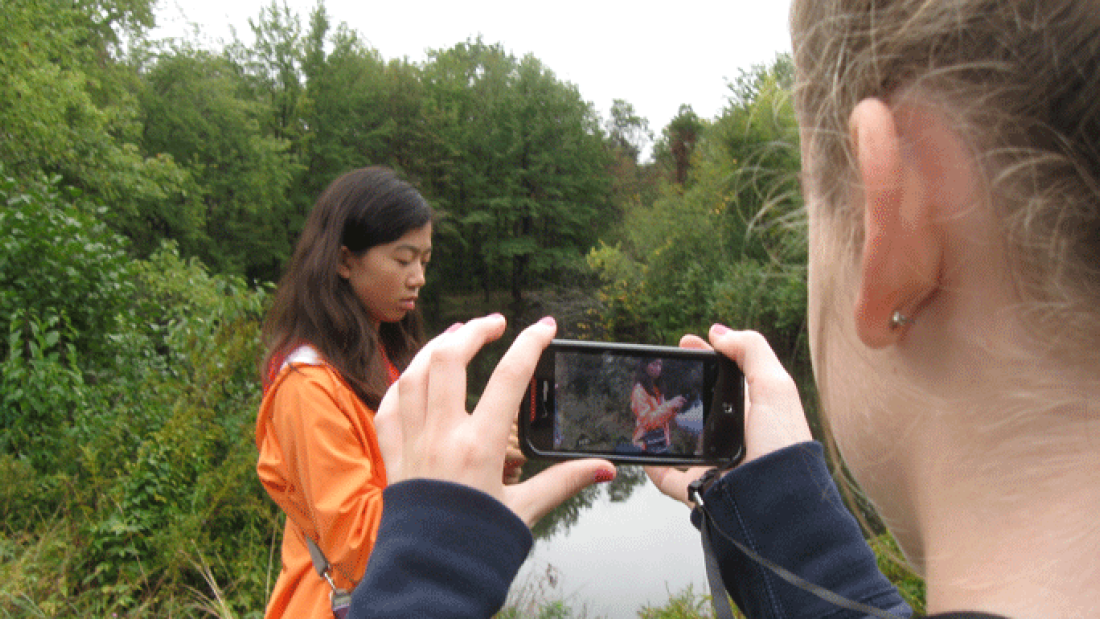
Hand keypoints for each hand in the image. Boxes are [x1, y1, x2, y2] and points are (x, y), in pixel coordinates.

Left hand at [374, 314, 615, 526]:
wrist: (428, 576)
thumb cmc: (476, 545)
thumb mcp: (525, 512)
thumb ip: (564, 482)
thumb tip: (605, 468)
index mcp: (479, 446)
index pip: (509, 377)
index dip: (530, 343)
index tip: (545, 327)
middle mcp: (442, 435)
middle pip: (449, 359)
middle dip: (474, 330)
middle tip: (496, 323)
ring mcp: (412, 441)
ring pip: (415, 372)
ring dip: (436, 347)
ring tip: (458, 336)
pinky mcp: (393, 454)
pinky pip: (390, 404)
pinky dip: (404, 381)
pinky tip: (418, 374)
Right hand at [646, 324, 812, 506]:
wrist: (777, 502)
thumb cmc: (783, 445)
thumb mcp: (775, 388)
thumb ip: (751, 351)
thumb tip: (719, 332)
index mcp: (752, 411)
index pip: (724, 377)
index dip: (706, 357)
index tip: (683, 343)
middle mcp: (734, 437)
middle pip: (699, 407)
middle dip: (677, 390)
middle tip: (655, 377)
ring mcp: (715, 463)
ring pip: (680, 441)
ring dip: (660, 426)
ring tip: (642, 411)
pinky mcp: (699, 489)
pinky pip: (668, 478)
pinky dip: (652, 466)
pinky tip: (641, 452)